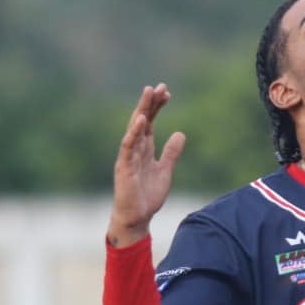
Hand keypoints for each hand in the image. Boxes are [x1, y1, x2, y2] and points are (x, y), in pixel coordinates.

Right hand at [108, 84, 185, 246]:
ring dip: (142, 110)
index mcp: (144, 148)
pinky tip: (141, 119)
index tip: (167, 93)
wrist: (137, 218)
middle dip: (150, 103)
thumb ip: (171, 153)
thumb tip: (180, 133)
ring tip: (148, 93)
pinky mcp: (124, 166)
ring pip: (135, 128)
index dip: (158, 107)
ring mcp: (128, 156)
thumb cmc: (147, 195)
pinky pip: (129, 146)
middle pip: (143, 120)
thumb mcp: (165, 171)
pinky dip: (134, 132)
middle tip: (159, 86)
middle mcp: (135, 148)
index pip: (151, 122)